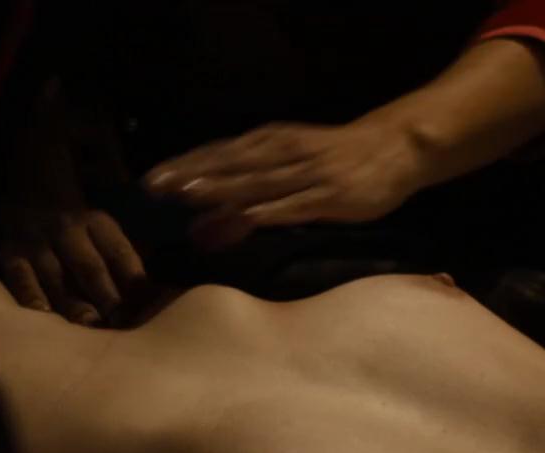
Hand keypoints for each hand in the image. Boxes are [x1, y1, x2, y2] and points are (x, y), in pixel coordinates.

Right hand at [0, 208, 149, 326]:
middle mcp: (67, 229)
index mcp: (98, 223)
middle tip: (119, 323)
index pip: (120, 252)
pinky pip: (20, 279)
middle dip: (106, 296)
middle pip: (89, 266)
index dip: (134, 281)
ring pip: (55, 277)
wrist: (29, 195)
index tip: (145, 308)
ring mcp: (36, 241)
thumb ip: (126, 261)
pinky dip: (32, 298)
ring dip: (72, 304)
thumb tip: (157, 296)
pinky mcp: (10, 255)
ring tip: (88, 325)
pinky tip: (43, 318)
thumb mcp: (105, 230)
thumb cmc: (79, 228)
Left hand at [142, 120, 427, 250]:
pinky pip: (288, 205)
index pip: (219, 152)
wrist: (394, 149)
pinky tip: (240, 218)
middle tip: (154, 188)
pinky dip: (261, 211)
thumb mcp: (293, 160)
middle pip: (229, 164)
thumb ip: (255, 184)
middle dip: (191, 176)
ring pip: (254, 182)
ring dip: (220, 188)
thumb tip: (210, 216)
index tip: (151, 180)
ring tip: (186, 197)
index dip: (185, 165)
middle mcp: (282, 153)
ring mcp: (304, 174)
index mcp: (270, 141)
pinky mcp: (327, 197)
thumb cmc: (337, 158)